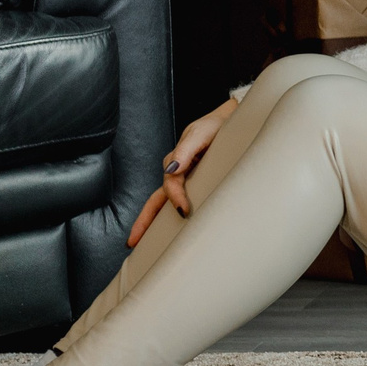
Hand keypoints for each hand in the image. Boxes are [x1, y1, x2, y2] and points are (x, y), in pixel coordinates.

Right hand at [128, 98, 237, 245]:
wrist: (233, 120)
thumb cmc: (215, 126)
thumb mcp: (200, 134)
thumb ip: (186, 150)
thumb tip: (172, 170)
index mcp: (176, 163)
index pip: (169, 185)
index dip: (174, 198)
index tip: (183, 211)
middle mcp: (178, 174)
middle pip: (156, 201)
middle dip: (143, 222)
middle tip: (133, 242)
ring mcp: (186, 180)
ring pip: (165, 204)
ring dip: (155, 222)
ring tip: (147, 244)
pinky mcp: (198, 184)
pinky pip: (182, 203)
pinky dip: (171, 217)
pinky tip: (171, 232)